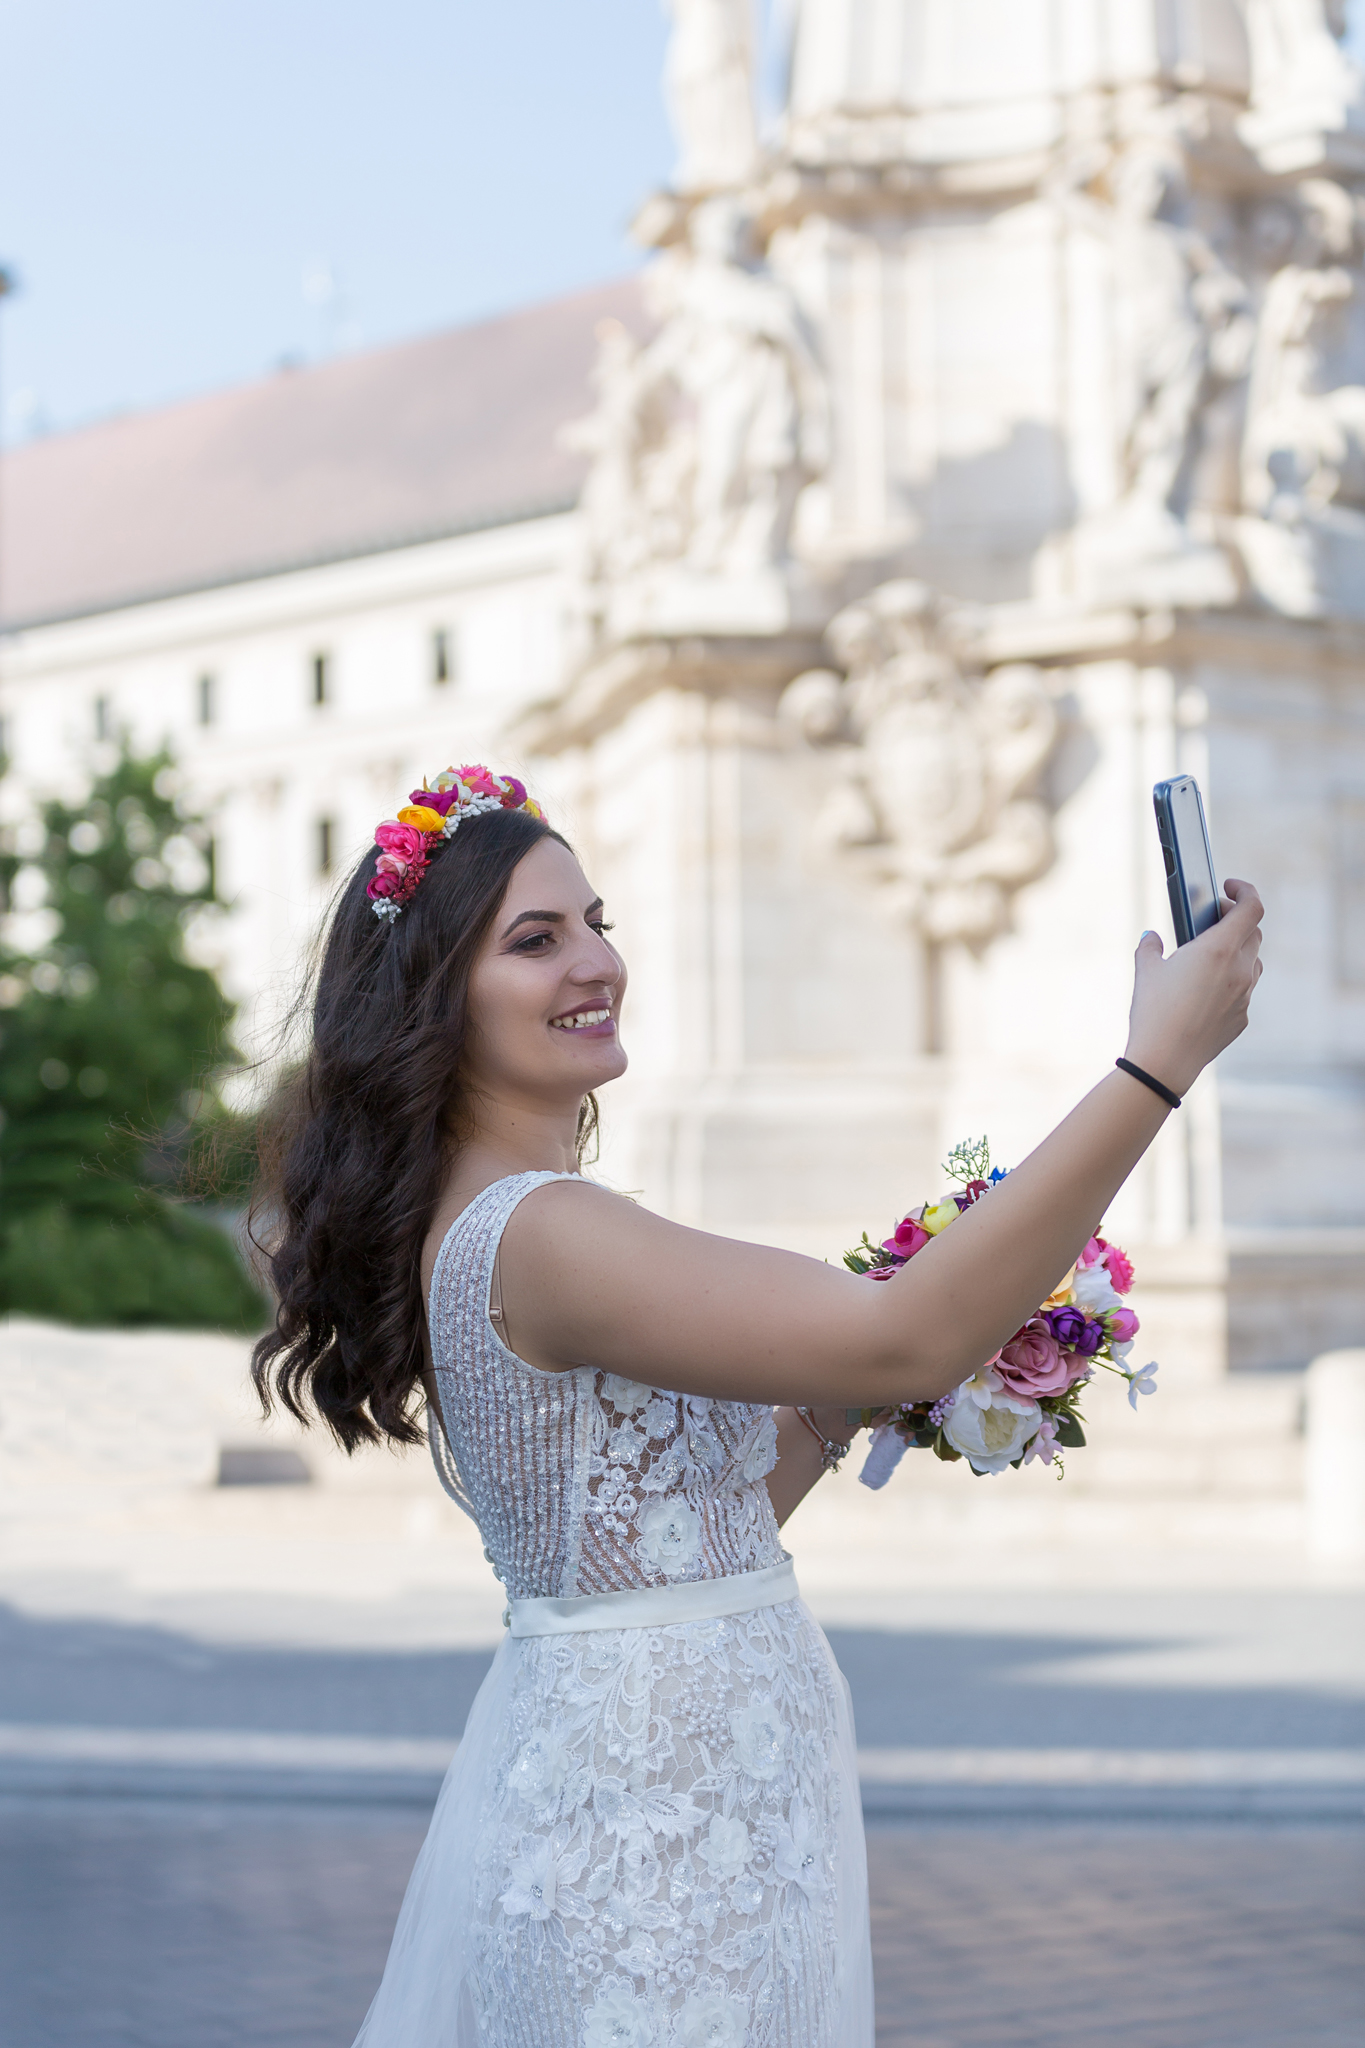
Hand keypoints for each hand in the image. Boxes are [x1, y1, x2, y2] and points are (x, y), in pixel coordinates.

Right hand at [1125, 878, 1263, 1096]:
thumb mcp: (1146, 972)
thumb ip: (1150, 947)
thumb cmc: (1154, 1013)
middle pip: (1253, 932)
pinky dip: (1231, 981)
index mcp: (1219, 949)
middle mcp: (1240, 970)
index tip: (1228, 887)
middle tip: (1212, 920)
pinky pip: (1244, 990)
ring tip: (1210, 955)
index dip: (1244, 891)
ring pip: (1253, 961)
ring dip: (1238, 951)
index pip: (1251, 907)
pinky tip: (1205, 990)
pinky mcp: (1241, 1018)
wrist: (1165, 1062)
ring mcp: (1245, 996)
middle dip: (1235, 921)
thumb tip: (1151, 937)